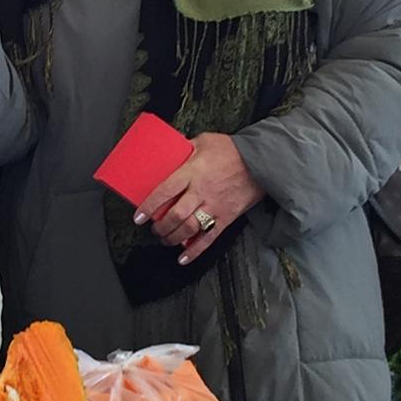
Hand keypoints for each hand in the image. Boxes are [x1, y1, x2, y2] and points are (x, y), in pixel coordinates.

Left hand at [134, 133, 264, 265]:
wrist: (261, 161)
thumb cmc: (231, 149)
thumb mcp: (204, 141)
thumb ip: (185, 148)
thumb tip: (167, 152)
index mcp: (193, 172)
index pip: (165, 191)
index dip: (150, 206)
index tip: (139, 217)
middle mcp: (201, 191)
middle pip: (176, 214)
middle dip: (161, 226)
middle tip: (153, 229)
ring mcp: (214, 206)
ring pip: (190, 229)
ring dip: (173, 238)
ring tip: (165, 239)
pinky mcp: (226, 217)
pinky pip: (209, 238)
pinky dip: (195, 251)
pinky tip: (183, 258)